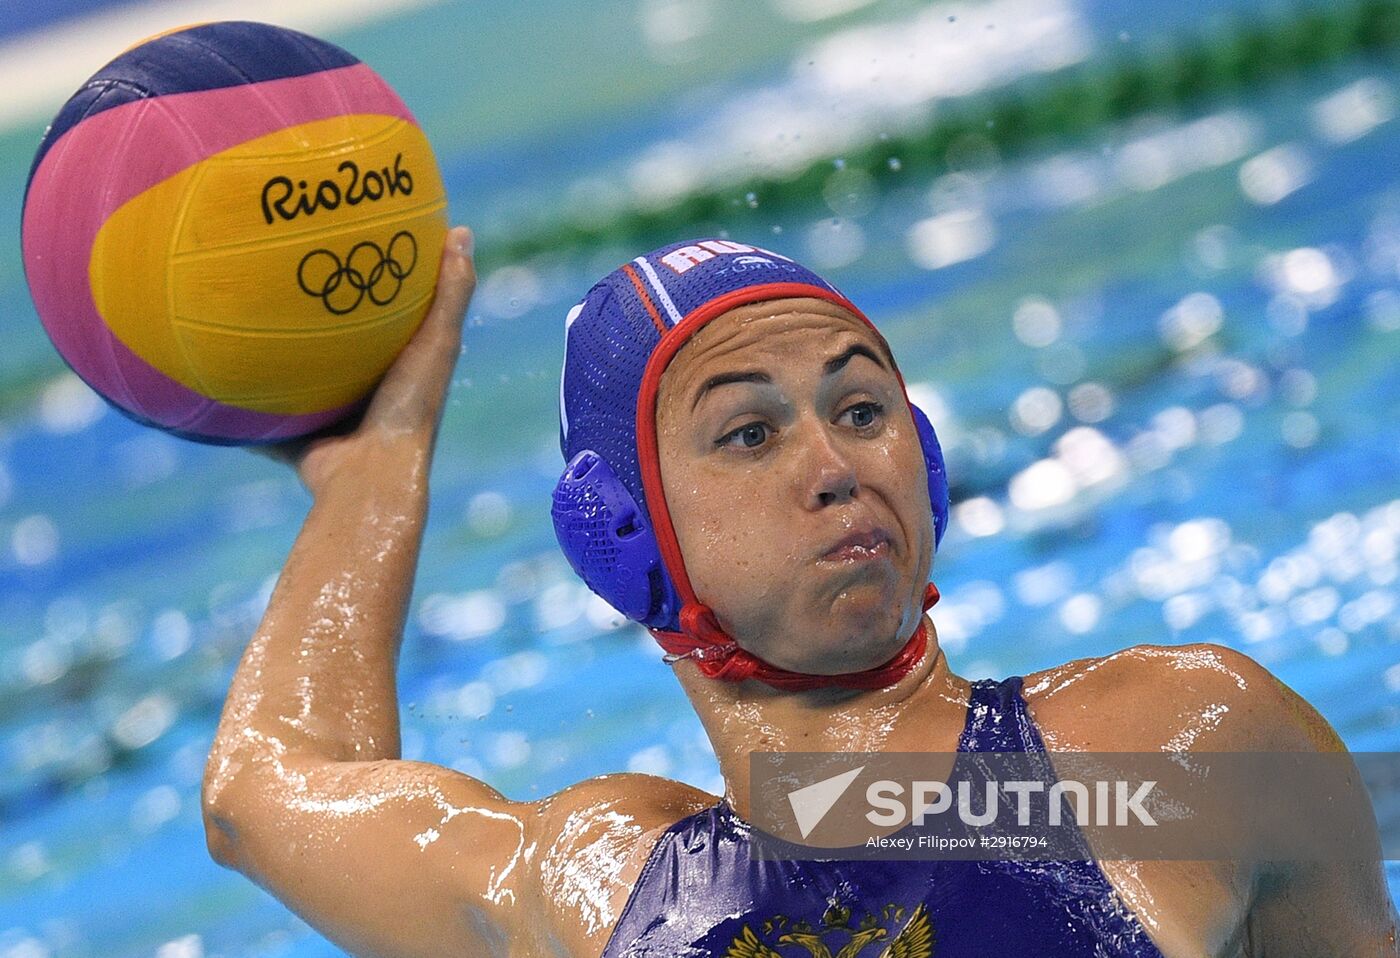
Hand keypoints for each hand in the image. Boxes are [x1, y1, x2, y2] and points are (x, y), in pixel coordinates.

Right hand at [253, 225, 476, 495]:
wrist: (367, 477)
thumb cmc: (407, 409)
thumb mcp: (436, 342)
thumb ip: (451, 293)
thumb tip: (461, 231)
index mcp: (401, 370)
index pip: (391, 319)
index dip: (377, 284)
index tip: (355, 243)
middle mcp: (367, 395)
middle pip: (338, 347)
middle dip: (315, 317)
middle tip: (284, 269)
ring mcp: (329, 421)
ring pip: (296, 381)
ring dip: (273, 358)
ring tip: (237, 313)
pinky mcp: (295, 440)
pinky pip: (259, 417)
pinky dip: (236, 400)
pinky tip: (205, 366)